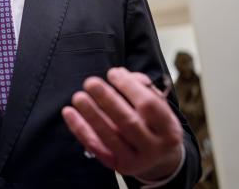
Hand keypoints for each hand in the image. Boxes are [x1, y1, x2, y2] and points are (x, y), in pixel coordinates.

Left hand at [62, 67, 182, 180]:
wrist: (160, 161)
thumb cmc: (155, 125)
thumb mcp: (158, 107)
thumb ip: (142, 88)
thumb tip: (120, 73)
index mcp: (169, 129)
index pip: (149, 106)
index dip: (130, 87)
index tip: (113, 73)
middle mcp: (154, 147)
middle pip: (128, 122)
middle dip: (108, 100)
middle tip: (91, 82)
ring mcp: (136, 160)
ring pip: (110, 136)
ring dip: (92, 114)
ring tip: (78, 97)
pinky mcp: (118, 166)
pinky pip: (96, 146)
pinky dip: (80, 129)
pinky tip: (69, 112)